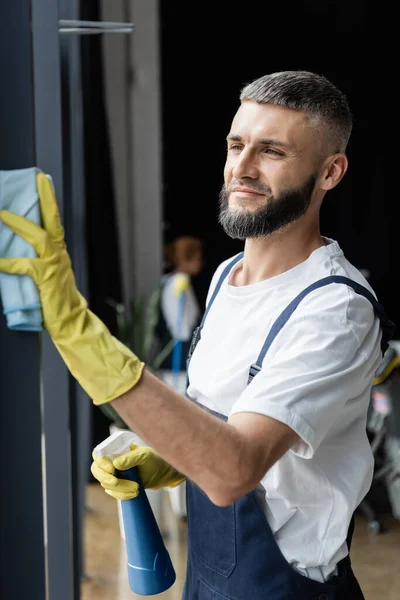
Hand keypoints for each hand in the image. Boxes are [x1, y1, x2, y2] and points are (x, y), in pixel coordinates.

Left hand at [0, 172, 143, 404]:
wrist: (72, 323)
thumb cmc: (57, 302)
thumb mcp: (46, 277)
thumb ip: (35, 262)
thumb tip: (13, 250)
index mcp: (59, 252)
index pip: (53, 221)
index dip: (48, 200)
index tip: (42, 181)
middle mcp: (59, 254)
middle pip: (52, 220)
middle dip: (44, 199)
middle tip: (37, 180)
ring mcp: (55, 265)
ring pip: (38, 237)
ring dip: (18, 224)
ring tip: (1, 214)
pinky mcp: (48, 279)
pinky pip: (26, 266)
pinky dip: (9, 263)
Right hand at [91, 443, 185, 499]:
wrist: (163, 474)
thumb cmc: (154, 459)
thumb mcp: (145, 456)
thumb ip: (131, 458)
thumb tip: (116, 464)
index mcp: (116, 450)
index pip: (98, 454)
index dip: (100, 462)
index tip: (112, 469)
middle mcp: (112, 462)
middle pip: (97, 470)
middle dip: (105, 478)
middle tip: (115, 482)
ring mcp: (114, 475)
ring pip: (106, 484)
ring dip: (120, 488)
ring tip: (136, 488)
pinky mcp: (119, 486)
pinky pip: (114, 493)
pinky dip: (123, 495)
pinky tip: (134, 493)